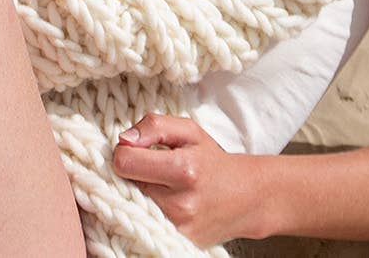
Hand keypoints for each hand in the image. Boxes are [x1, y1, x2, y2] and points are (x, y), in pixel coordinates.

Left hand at [112, 113, 266, 247]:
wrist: (245, 198)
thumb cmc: (212, 160)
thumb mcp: (189, 131)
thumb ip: (154, 126)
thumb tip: (124, 139)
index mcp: (184, 169)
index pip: (125, 163)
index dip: (124, 152)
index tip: (135, 150)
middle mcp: (181, 204)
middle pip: (126, 186)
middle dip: (132, 174)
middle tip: (149, 169)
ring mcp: (180, 229)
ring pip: (133, 207)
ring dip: (138, 194)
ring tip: (158, 186)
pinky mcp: (179, 243)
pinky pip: (147, 224)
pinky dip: (148, 212)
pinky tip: (162, 202)